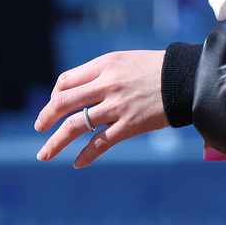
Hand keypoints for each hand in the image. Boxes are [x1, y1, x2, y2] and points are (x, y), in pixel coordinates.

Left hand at [35, 50, 167, 166]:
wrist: (187, 78)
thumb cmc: (156, 69)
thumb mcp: (126, 61)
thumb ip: (102, 73)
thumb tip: (77, 90)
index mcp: (105, 65)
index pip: (66, 81)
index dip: (55, 95)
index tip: (54, 105)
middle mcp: (107, 85)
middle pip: (64, 102)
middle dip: (46, 117)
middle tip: (39, 128)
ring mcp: (117, 106)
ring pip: (75, 126)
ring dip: (55, 142)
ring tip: (44, 154)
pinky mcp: (129, 125)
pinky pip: (99, 143)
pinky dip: (85, 156)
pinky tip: (77, 163)